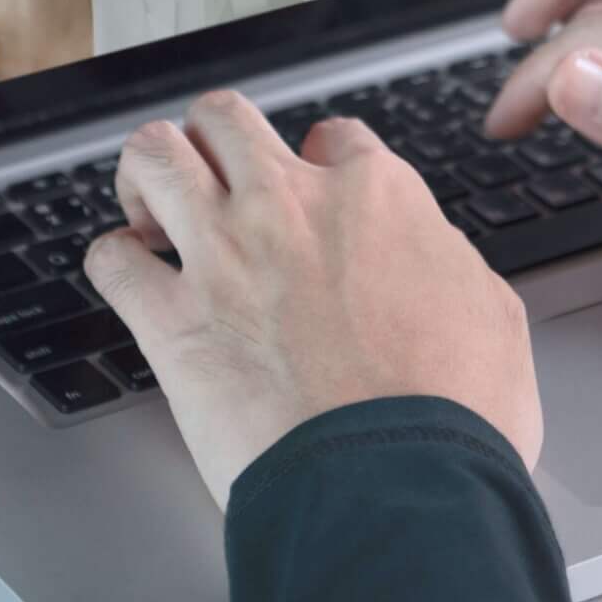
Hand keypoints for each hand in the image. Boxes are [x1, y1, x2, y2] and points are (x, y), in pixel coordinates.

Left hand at [85, 92, 540, 508]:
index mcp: (377, 197)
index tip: (309, 189)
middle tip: (212, 177)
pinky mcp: (172, 320)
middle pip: (224, 118)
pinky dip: (113, 262)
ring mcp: (224, 255)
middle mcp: (291, 206)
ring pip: (155, 155)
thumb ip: (447, 264)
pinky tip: (129, 276)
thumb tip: (432, 260)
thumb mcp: (491, 312)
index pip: (332, 137)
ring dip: (147, 175)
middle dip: (212, 139)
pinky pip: (110, 260)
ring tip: (151, 207)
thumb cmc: (454, 416)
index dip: (317, 162)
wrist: (397, 484)